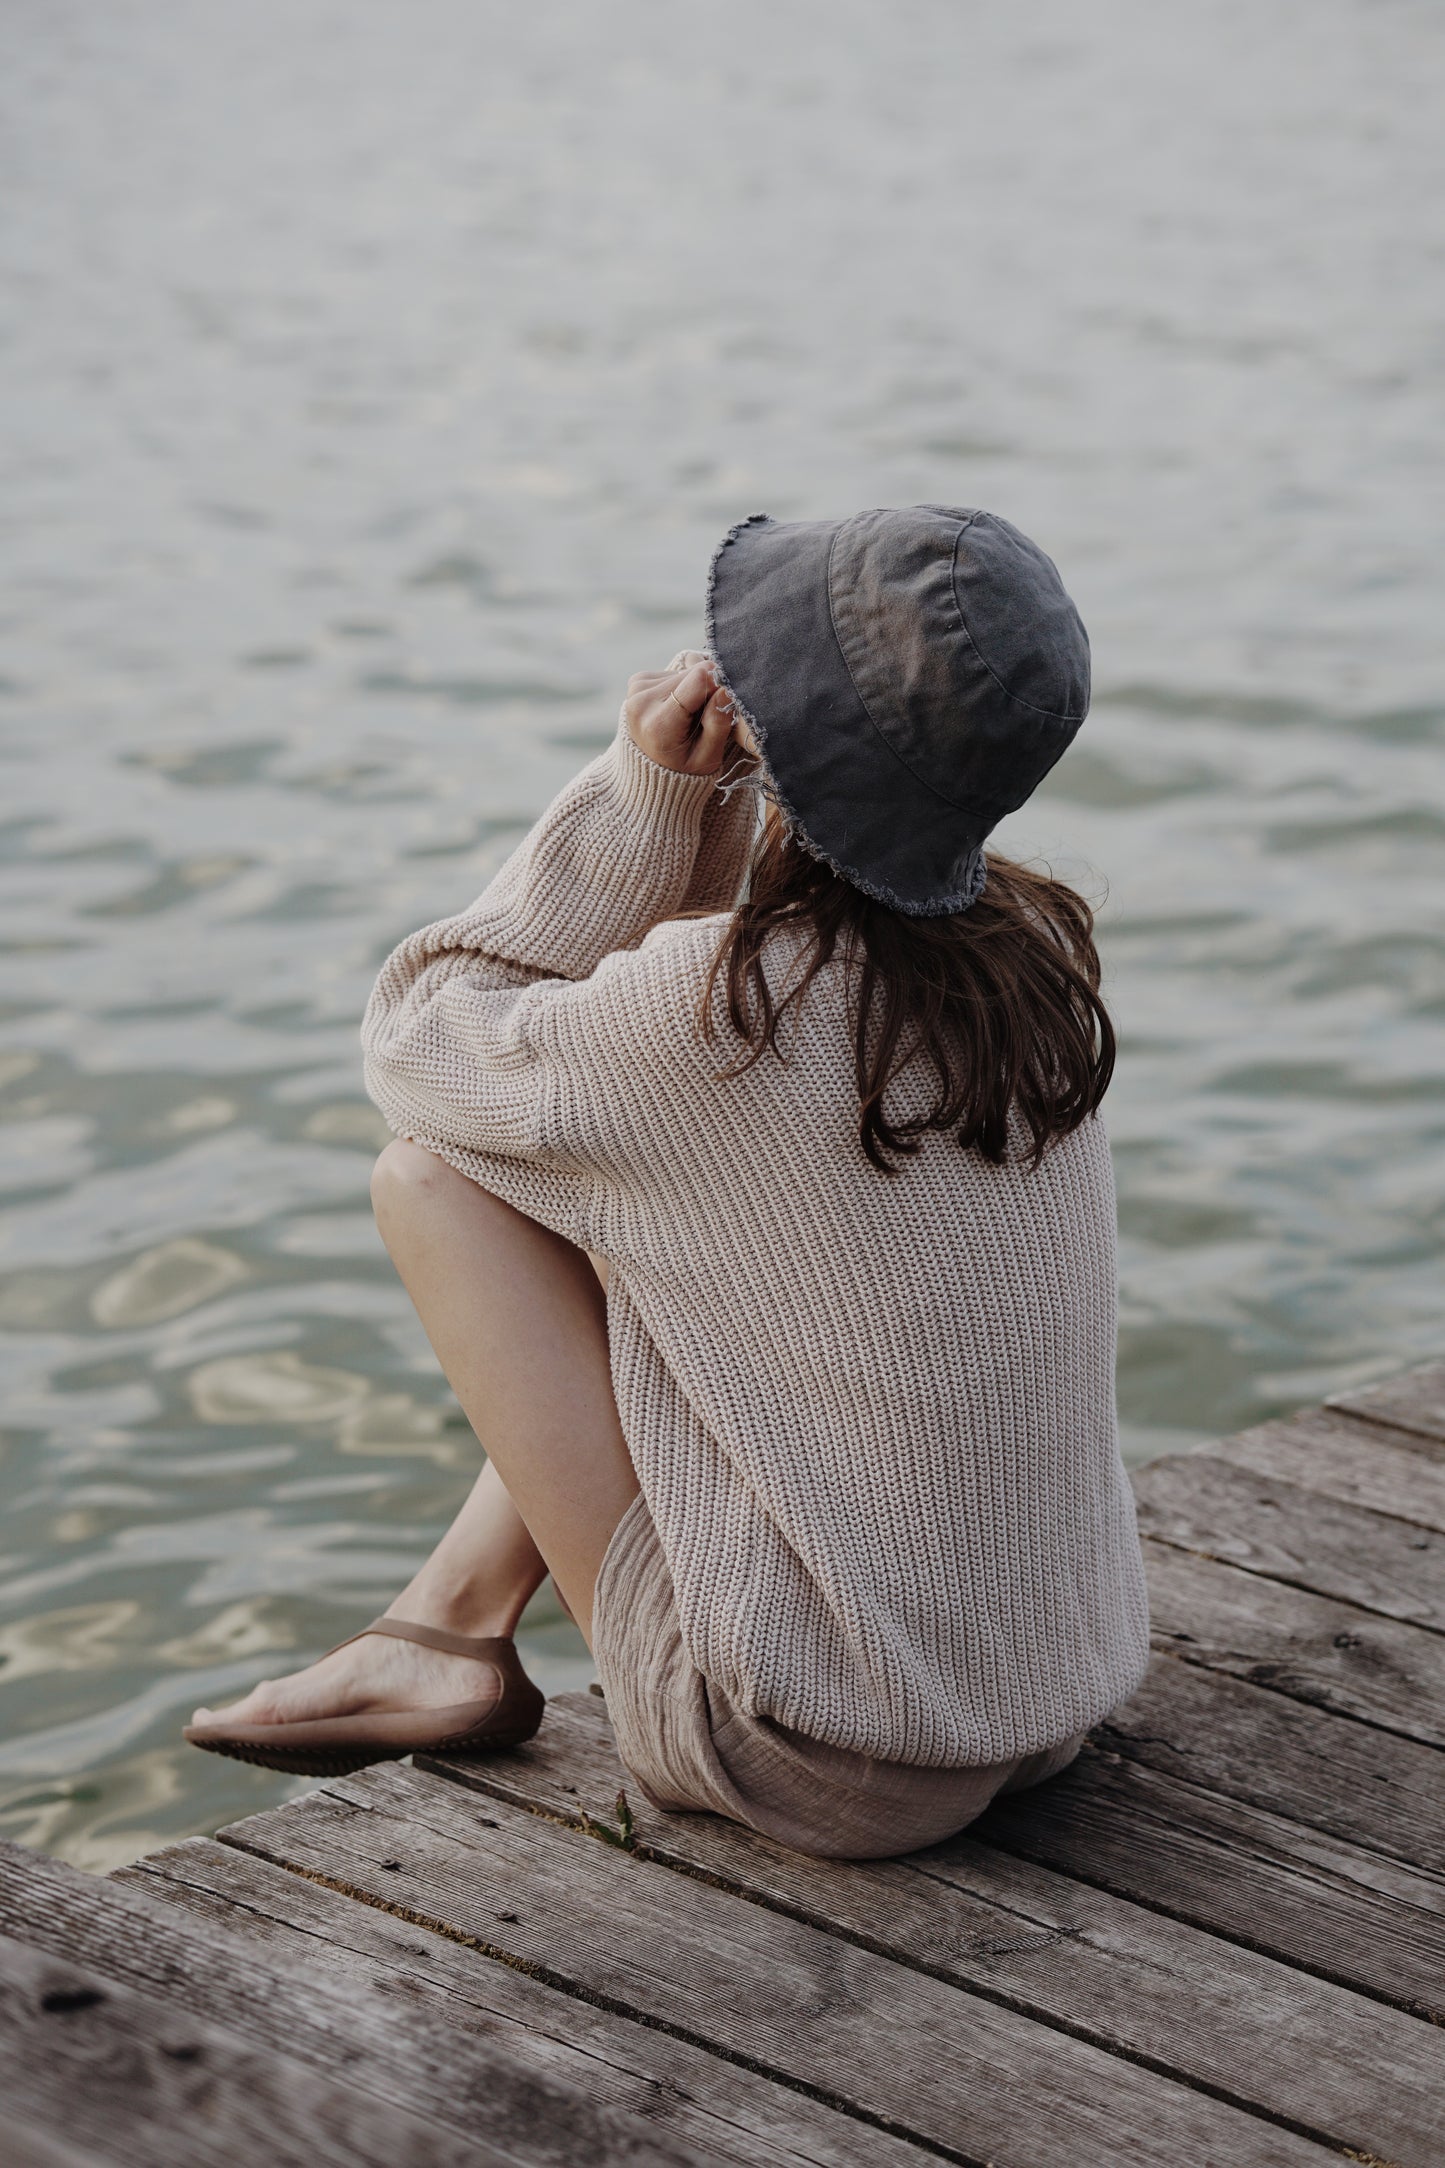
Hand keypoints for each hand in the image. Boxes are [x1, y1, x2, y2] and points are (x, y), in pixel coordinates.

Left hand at [623, 649, 736, 774]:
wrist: (653, 768)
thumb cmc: (685, 765)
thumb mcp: (708, 757)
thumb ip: (718, 725)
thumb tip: (725, 690)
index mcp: (660, 724)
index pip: (698, 680)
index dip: (718, 684)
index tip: (722, 701)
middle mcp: (642, 702)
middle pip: (693, 674)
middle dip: (706, 689)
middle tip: (703, 716)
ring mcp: (637, 689)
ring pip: (684, 671)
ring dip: (694, 689)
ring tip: (689, 715)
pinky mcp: (638, 680)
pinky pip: (672, 672)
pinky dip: (681, 687)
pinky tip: (678, 707)